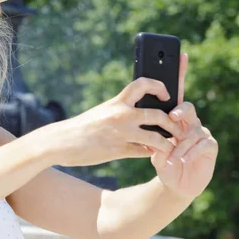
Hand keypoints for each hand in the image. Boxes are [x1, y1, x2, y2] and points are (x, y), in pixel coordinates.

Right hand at [66, 76, 184, 167]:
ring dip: (168, 143)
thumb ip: (120, 111)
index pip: (144, 84)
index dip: (159, 86)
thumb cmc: (81, 126)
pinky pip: (144, 152)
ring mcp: (121, 134)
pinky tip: (153, 154)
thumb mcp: (101, 112)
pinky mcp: (119, 151)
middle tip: (177, 128)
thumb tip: (141, 112)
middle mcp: (121, 115)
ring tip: (171, 146)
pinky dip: (151, 153)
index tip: (166, 94)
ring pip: (157, 138)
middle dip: (173, 123)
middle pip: (159, 115)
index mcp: (116, 102)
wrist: (61, 141)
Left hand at [148, 53, 217, 198]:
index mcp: (173, 115)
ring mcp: (200, 133)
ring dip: (179, 143)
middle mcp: (188, 120)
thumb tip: (137, 112)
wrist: (172, 181)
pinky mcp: (209, 147)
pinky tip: (179, 159)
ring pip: (192, 129)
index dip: (179, 72)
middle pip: (187, 107)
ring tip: (169, 154)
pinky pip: (201, 144)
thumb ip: (146, 127)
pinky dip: (188, 152)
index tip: (180, 54)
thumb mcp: (148, 142)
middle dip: (180, 111)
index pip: (176, 90)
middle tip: (173, 117)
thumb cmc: (159, 158)